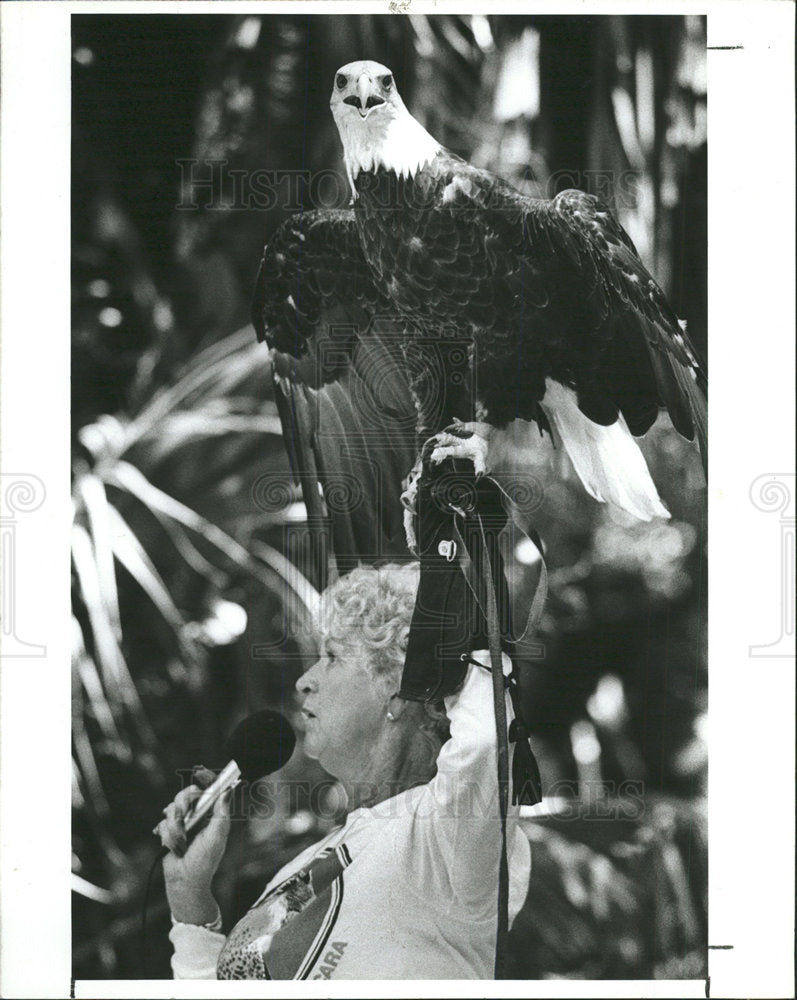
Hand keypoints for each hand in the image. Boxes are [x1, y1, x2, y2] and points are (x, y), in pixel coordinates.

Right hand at [154, 766, 232, 925]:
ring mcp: (182, 822)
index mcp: (212, 814)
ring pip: (172, 808)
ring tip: (181, 843)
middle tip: (184, 817)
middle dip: (183, 804)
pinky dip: (167, 837)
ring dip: (175, 828)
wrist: (185, 881)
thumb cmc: (205, 861)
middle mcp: (197, 815)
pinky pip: (162, 823)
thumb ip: (221, 813)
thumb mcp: (216, 837)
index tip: (199, 770)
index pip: (209, 789)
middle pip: (186, 793)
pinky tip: (174, 847)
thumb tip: (228, 790)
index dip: (206, 776)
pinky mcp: (168, 831)